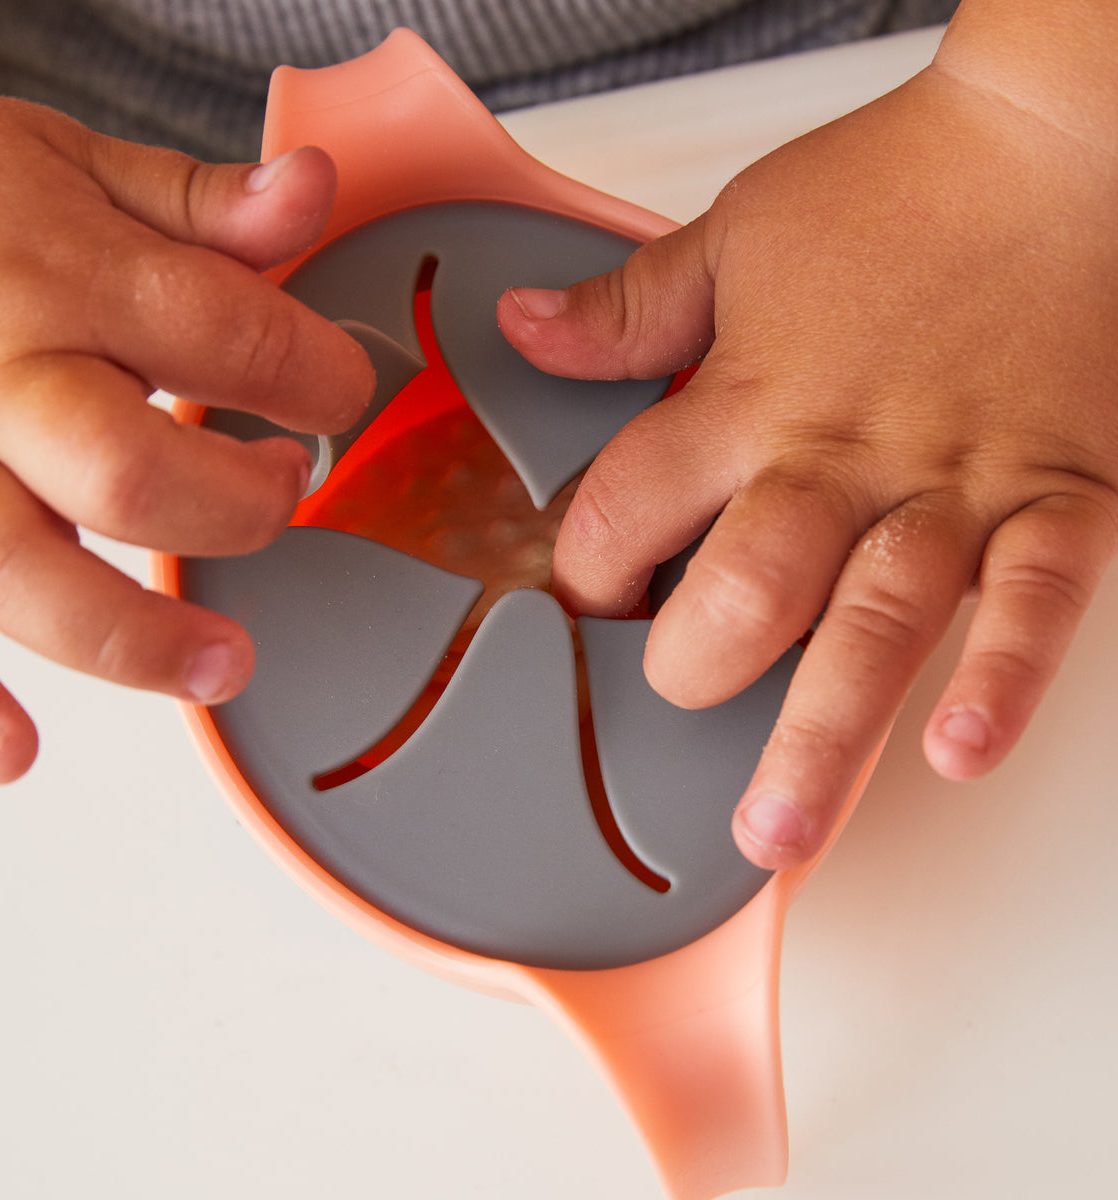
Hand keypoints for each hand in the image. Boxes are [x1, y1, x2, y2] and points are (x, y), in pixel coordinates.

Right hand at [0, 91, 373, 781]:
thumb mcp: (71, 161)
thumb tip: (312, 189)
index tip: (340, 393)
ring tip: (222, 666)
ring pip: (17, 565)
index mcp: (62, 275)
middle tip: (282, 496)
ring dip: (129, 634)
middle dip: (235, 507)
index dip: (319, 377)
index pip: (230, 336)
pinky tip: (8, 750)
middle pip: (126, 470)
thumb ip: (199, 202)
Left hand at [499, 57, 1117, 868]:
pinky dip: (1002, 678)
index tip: (587, 592)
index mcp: (749, 398)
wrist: (1059, 144)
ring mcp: (953, 487)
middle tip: (680, 689)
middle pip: (741, 593)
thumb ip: (625, 307)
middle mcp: (843, 456)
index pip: (626, 510)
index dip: (586, 564)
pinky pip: (1036, 602)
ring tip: (779, 832)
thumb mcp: (734, 234)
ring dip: (824, 739)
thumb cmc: (896, 192)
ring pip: (875, 626)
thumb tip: (522, 331)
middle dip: (690, 664)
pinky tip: (959, 748)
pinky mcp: (1057, 497)